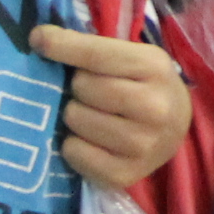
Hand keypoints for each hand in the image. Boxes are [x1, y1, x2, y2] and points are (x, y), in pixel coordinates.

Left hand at [31, 24, 193, 190]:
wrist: (176, 128)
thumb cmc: (145, 86)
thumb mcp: (133, 58)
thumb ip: (93, 49)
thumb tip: (39, 39)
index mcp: (155, 68)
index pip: (97, 55)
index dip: (62, 46)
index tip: (37, 39)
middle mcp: (154, 107)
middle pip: (83, 88)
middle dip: (78, 87)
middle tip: (92, 92)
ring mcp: (142, 144)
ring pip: (76, 120)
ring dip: (75, 115)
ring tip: (93, 115)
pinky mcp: (126, 174)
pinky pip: (74, 152)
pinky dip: (74, 144)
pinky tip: (91, 140)